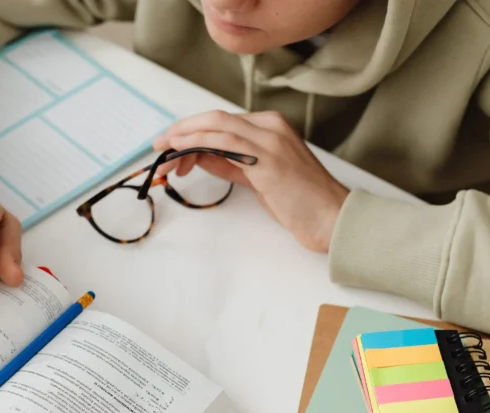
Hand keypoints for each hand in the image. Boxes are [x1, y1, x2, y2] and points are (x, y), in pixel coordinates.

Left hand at [152, 111, 348, 251]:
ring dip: (184, 137)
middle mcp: (271, 126)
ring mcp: (270, 140)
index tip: (171, 144)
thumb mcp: (258, 177)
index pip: (222, 121)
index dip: (192, 130)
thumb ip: (231, 163)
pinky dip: (198, 142)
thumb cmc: (299, 201)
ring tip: (163, 151)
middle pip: (215, 118)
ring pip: (216, 126)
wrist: (331, 217)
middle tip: (158, 144)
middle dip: (181, 129)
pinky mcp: (268, 159)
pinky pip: (225, 143)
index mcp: (271, 126)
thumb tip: (199, 156)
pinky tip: (181, 150)